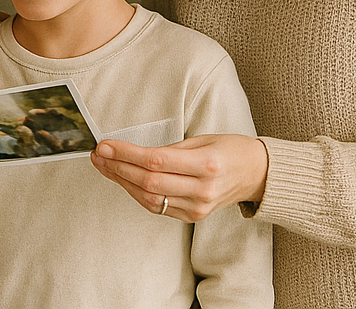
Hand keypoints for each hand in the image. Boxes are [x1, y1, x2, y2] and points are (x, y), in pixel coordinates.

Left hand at [91, 133, 269, 221]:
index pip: (156, 161)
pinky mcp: (194, 216)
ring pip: (150, 198)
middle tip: (98, 155)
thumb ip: (171, 148)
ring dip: (122, 182)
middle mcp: (202, 189)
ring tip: (105, 166)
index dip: (126, 154)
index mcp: (206, 164)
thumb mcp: (203, 139)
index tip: (105, 145)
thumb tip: (134, 152)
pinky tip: (124, 181)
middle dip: (118, 167)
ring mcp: (198, 207)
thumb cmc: (230, 150)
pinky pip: (159, 207)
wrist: (256, 174)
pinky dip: (137, 195)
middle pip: (149, 182)